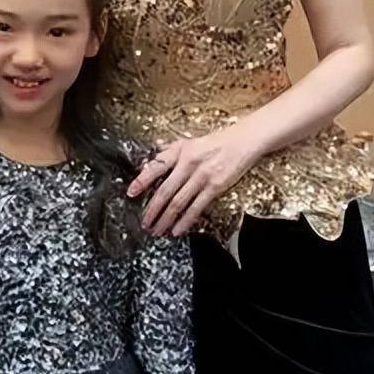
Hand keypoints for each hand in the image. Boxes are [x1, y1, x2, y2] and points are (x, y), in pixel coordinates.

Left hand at [127, 127, 260, 236]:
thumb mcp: (188, 142)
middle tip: (144, 222)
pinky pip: (196, 208)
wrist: (242, 142)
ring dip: (165, 219)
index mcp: (179, 151)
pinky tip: (177, 230)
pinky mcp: (215, 187)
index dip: (141, 181)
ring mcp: (201, 176)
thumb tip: (150, 161)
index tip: (131, 193)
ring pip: (178, 202)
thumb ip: (169, 152)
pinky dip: (185, 221)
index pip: (155, 167)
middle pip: (165, 191)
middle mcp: (188, 163)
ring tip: (157, 230)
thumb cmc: (215, 143)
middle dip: (152, 209)